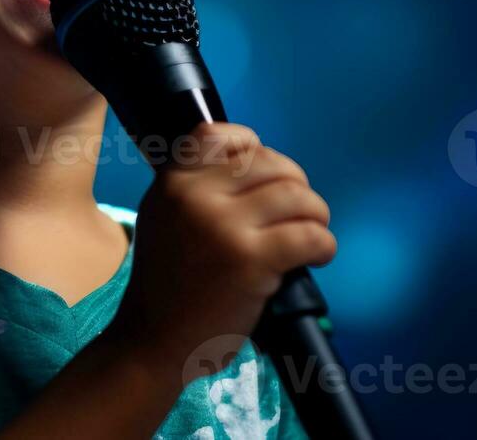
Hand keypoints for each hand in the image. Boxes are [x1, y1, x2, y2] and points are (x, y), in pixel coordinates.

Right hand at [109, 121, 336, 377]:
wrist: (152, 340)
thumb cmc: (165, 283)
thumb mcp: (163, 216)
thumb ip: (196, 188)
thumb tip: (255, 164)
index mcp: (173, 181)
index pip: (222, 135)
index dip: (254, 148)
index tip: (267, 174)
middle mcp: (196, 194)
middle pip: (272, 164)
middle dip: (297, 185)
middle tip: (299, 212)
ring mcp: (224, 225)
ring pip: (297, 195)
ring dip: (316, 214)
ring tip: (311, 233)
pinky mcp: (252, 259)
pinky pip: (310, 235)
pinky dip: (324, 245)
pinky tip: (316, 257)